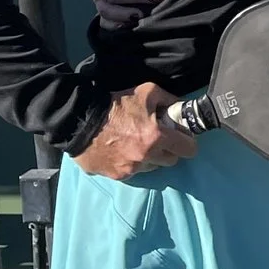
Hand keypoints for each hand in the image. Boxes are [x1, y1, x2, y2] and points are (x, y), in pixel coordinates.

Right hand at [73, 83, 193, 178]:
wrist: (80, 121)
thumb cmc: (115, 105)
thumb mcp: (148, 92)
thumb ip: (169, 100)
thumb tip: (182, 108)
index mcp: (157, 137)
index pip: (188, 150)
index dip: (188, 143)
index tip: (182, 139)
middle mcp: (146, 157)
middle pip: (171, 161)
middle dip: (168, 150)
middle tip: (159, 140)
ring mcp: (130, 169)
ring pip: (152, 168)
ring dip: (150, 158)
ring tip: (137, 144)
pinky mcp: (116, 175)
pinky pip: (133, 173)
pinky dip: (131, 164)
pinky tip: (122, 151)